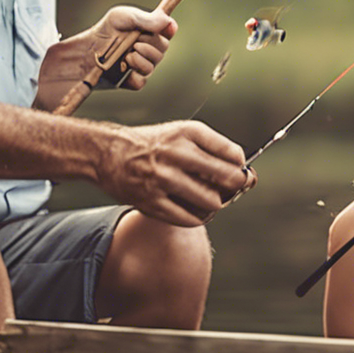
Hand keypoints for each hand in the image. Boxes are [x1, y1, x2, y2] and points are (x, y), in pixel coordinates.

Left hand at [34, 6, 176, 108]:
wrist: (84, 51)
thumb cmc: (103, 31)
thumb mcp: (122, 17)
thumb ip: (146, 19)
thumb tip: (168, 20)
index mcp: (147, 31)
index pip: (168, 31)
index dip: (169, 29)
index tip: (167, 28)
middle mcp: (146, 48)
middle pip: (163, 49)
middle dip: (150, 45)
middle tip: (135, 42)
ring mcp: (139, 65)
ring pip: (153, 65)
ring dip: (142, 59)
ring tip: (127, 55)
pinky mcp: (130, 80)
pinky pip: (141, 81)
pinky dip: (135, 74)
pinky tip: (124, 67)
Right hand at [98, 120, 246, 226]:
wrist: (108, 153)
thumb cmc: (154, 145)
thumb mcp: (183, 133)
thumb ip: (214, 149)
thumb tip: (246, 173)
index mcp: (188, 133)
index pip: (233, 154)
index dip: (241, 167)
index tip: (236, 170)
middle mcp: (176, 154)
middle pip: (228, 178)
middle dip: (236, 186)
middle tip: (231, 188)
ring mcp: (163, 179)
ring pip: (212, 202)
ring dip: (216, 204)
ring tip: (210, 200)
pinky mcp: (152, 202)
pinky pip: (190, 219)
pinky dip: (200, 218)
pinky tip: (197, 211)